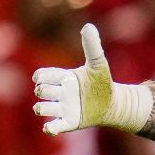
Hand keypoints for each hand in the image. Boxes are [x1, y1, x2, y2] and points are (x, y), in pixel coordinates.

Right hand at [31, 24, 150, 134]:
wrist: (113, 103)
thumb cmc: (102, 82)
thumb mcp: (98, 64)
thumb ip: (92, 46)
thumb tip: (88, 26)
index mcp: (63, 78)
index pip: (43, 75)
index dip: (41, 76)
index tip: (42, 77)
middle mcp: (59, 93)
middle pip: (41, 91)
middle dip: (43, 90)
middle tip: (55, 91)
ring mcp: (62, 108)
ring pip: (42, 108)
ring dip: (41, 108)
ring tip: (46, 107)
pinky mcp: (69, 122)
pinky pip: (54, 127)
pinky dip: (50, 128)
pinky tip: (51, 127)